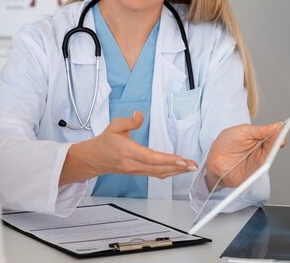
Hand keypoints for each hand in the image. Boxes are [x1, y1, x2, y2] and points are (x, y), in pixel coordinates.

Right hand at [60, 111, 197, 184]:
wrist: (95, 158)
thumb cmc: (106, 142)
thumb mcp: (114, 125)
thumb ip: (129, 121)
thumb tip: (140, 115)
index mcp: (127, 151)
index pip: (150, 158)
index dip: (167, 160)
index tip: (181, 159)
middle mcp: (133, 164)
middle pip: (158, 168)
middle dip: (178, 168)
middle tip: (193, 165)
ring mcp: (136, 171)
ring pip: (159, 173)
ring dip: (176, 172)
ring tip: (190, 168)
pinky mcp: (139, 173)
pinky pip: (156, 174)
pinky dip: (169, 173)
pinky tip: (178, 170)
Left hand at [204, 122, 286, 189]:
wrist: (214, 161)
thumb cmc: (225, 144)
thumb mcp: (241, 131)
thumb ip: (259, 130)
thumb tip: (276, 126)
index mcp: (258, 136)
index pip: (272, 133)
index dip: (278, 130)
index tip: (282, 127)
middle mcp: (260, 148)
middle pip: (274, 143)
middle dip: (278, 139)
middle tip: (280, 135)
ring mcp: (259, 159)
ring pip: (271, 153)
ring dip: (274, 149)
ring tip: (276, 143)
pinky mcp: (257, 169)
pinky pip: (265, 164)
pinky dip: (268, 160)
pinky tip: (269, 155)